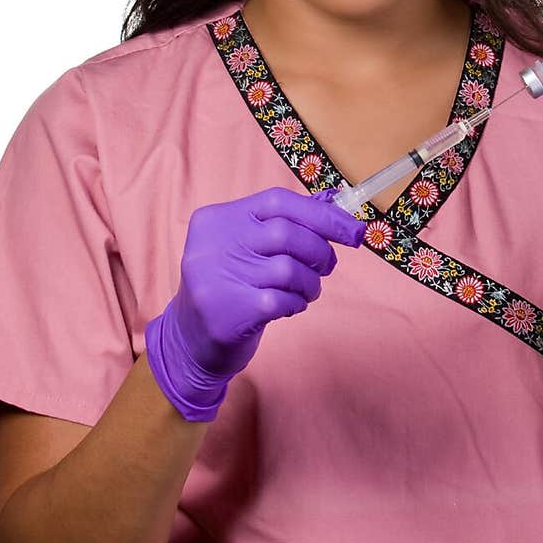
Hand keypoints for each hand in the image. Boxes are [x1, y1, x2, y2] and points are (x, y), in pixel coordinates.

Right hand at [145, 186, 365, 420]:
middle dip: (319, 250)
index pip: (277, 201)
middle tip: (326, 266)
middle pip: (286, 233)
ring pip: (289, 269)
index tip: (352, 230)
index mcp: (218, 219)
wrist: (191, 340)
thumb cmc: (231, 285)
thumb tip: (336, 202)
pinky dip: (296, 303)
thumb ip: (286, 222)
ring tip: (305, 291)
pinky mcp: (230, 311)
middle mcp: (213, 244)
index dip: (320, 213)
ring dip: (310, 283)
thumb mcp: (248, 247)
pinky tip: (289, 306)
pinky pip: (283, 300)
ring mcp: (218, 278)